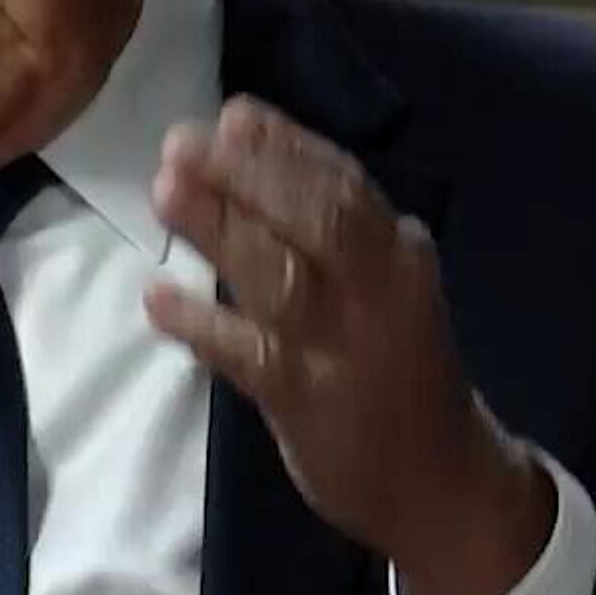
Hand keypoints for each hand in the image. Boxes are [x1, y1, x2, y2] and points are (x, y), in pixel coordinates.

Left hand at [144, 96, 553, 594]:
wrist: (439, 481)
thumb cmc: (393, 358)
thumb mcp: (382, 278)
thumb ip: (323, 212)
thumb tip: (240, 127)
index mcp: (400, 254)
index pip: (344, 183)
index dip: (286, 145)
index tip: (232, 113)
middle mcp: (380, 293)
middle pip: (316, 221)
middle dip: (247, 176)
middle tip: (180, 144)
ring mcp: (343, 349)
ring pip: (280, 278)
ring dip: (218, 231)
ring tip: (163, 194)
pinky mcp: (307, 403)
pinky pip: (247, 356)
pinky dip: (199, 325)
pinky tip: (156, 299)